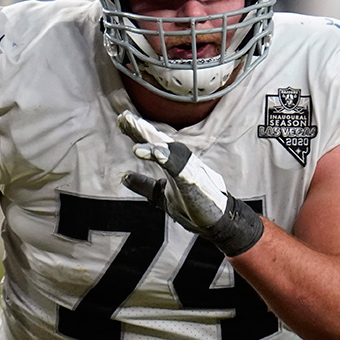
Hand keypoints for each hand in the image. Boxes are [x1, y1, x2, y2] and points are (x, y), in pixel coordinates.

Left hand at [116, 110, 263, 255]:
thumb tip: (124, 177)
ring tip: (136, 139)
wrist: (218, 221)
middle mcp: (180, 161)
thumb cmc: (194, 206)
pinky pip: (180, 167)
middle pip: (158, 141)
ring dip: (152, 144)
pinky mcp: (194, 181)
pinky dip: (169, 159)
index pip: (150, 144)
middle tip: (125, 117)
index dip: (135, 131)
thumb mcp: (162, 195)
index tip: (121, 119)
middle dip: (141, 129)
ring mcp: (188, 169)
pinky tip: (157, 153)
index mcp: (171, 163)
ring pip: (169, 151)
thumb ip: (144, 185)